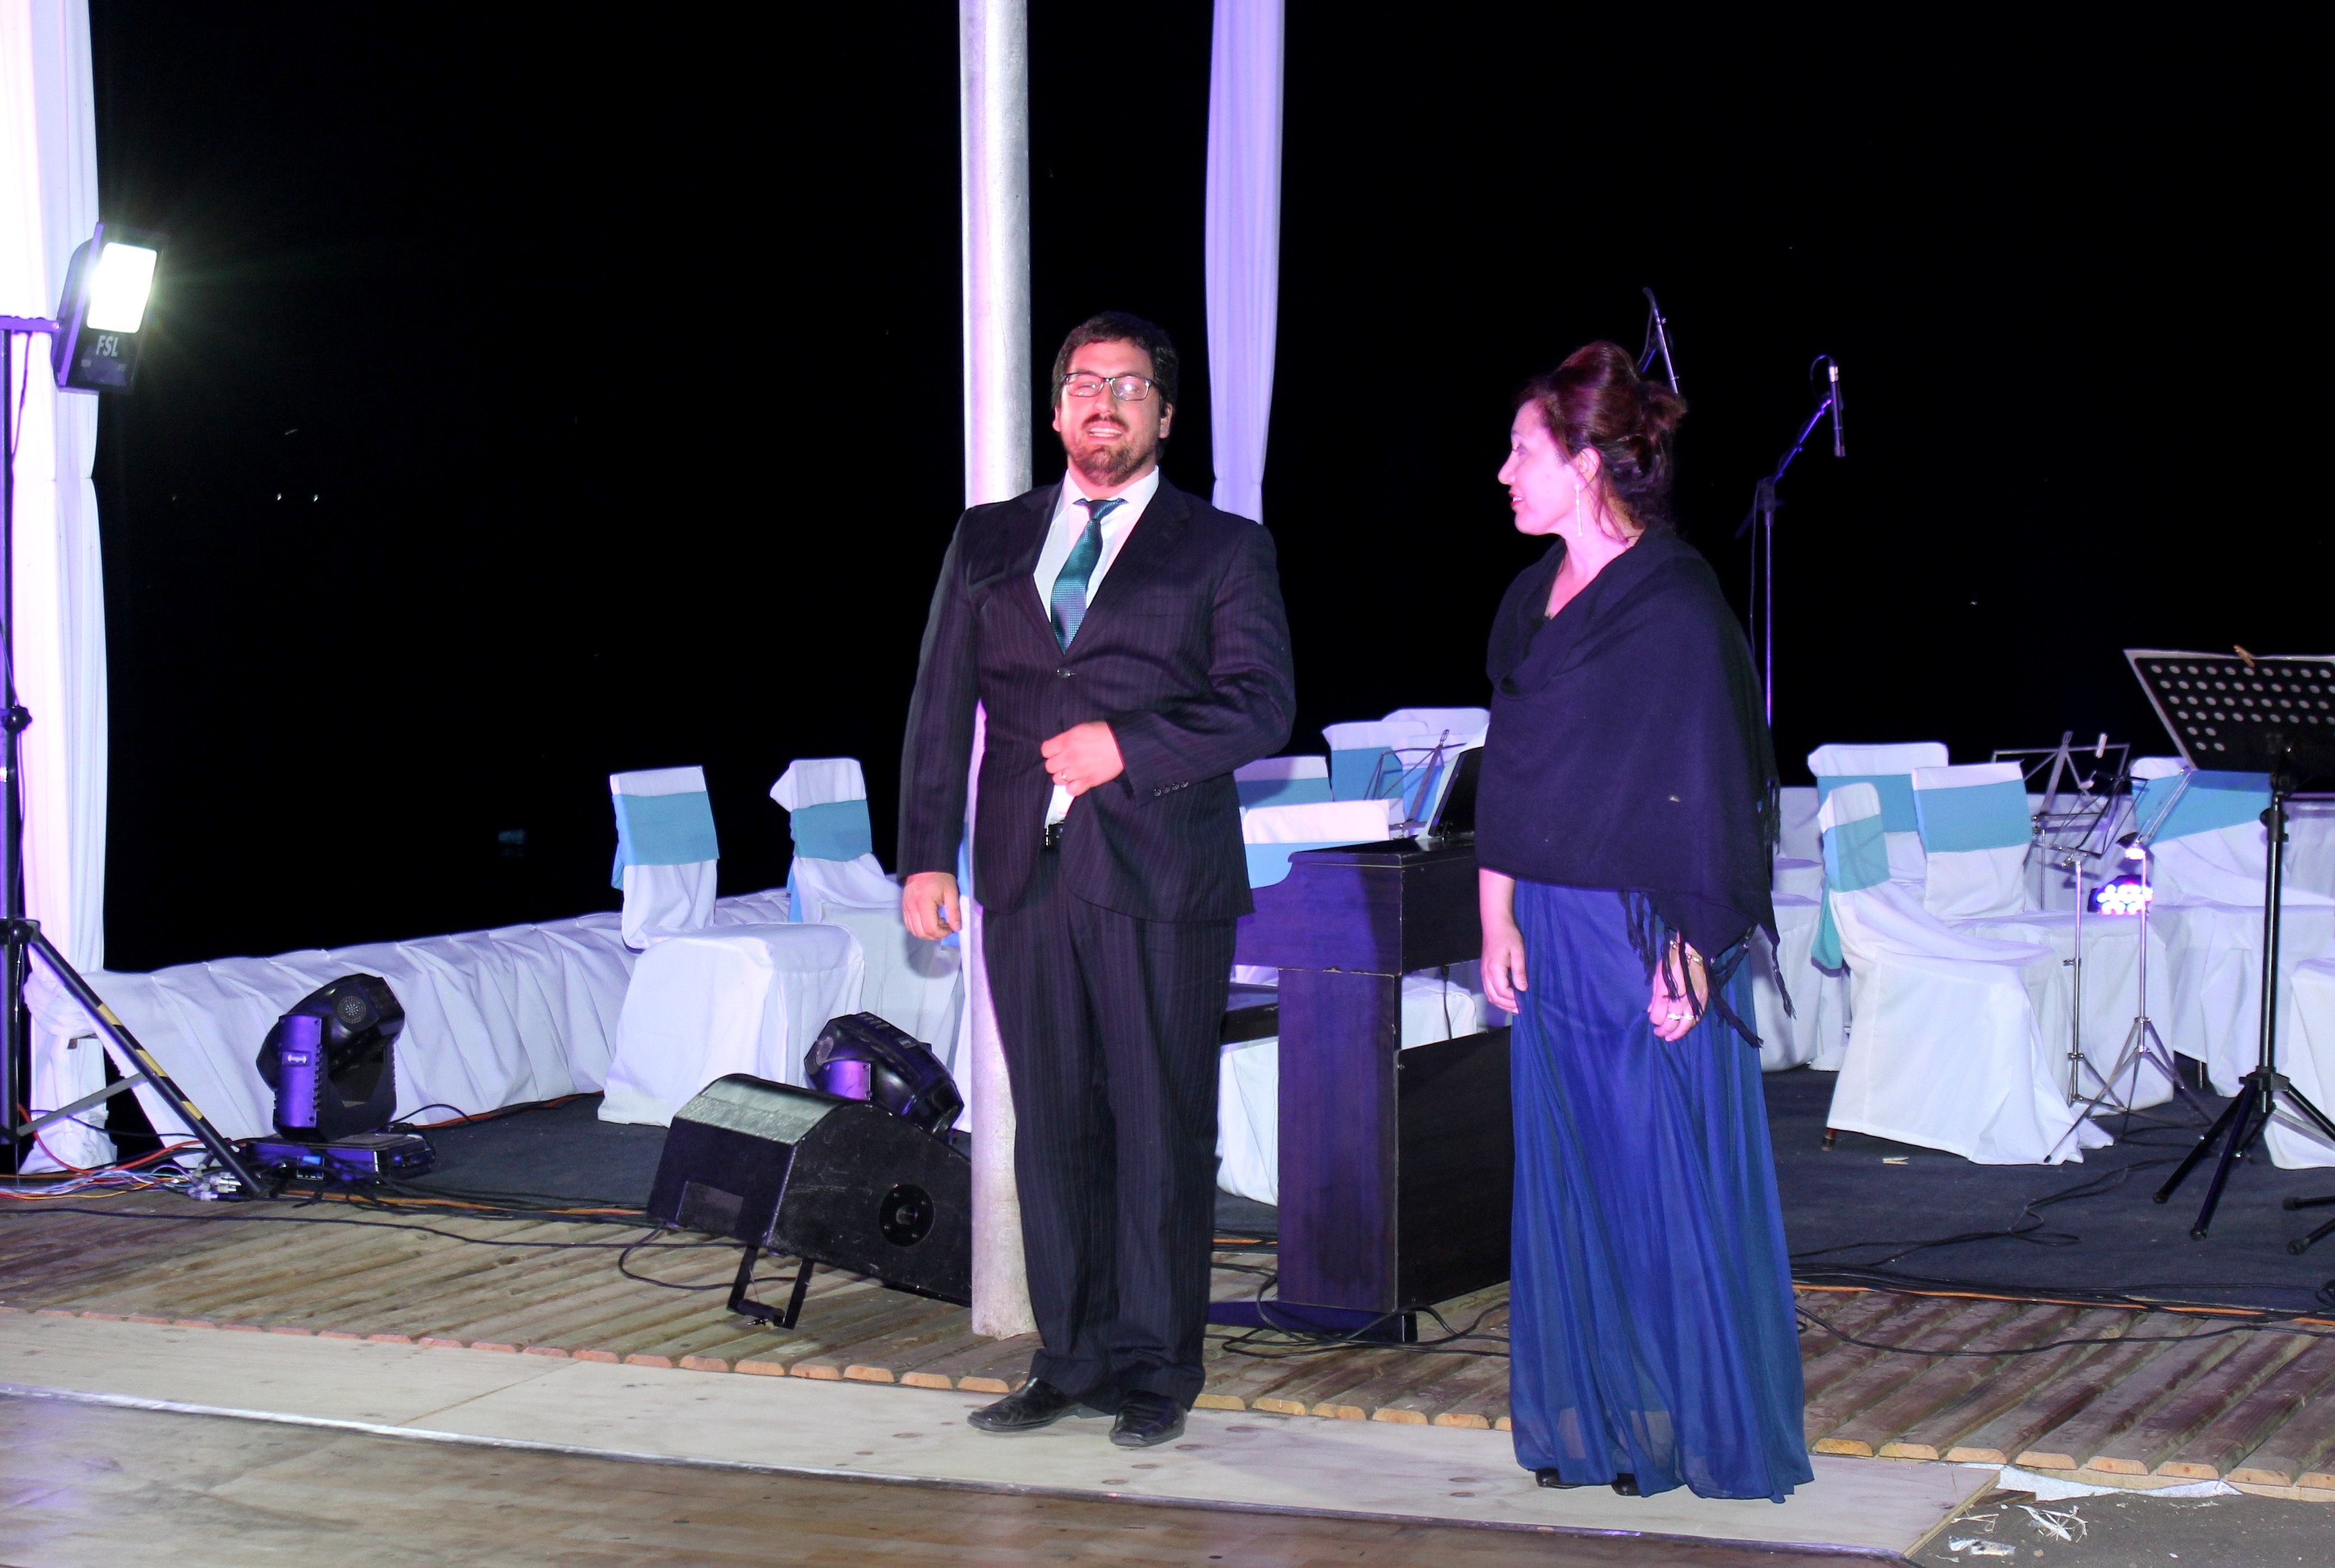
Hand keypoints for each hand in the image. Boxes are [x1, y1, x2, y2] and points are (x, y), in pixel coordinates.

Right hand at [902, 871, 960, 939]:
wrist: (925, 865)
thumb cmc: (940, 877)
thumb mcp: (952, 893)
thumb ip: (954, 912)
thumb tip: (956, 928)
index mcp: (924, 903)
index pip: (930, 929)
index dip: (942, 933)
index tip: (951, 928)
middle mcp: (911, 907)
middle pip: (920, 933)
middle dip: (935, 935)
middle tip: (945, 926)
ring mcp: (905, 907)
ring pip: (913, 931)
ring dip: (926, 932)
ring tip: (938, 923)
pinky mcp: (904, 907)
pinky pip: (909, 924)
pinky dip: (919, 927)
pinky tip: (929, 920)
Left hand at [1040, 721, 1123, 796]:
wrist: (1123, 744)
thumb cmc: (1104, 733)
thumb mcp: (1082, 728)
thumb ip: (1067, 738)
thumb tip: (1060, 746)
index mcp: (1066, 741)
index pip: (1045, 750)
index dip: (1051, 751)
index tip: (1057, 750)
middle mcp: (1069, 756)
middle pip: (1049, 767)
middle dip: (1056, 764)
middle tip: (1066, 761)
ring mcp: (1077, 771)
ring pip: (1057, 780)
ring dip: (1063, 776)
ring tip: (1073, 771)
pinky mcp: (1087, 781)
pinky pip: (1071, 790)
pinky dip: (1073, 787)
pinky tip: (1079, 780)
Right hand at [1478, 868, 1524, 1014]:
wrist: (1494, 923)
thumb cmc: (1508, 935)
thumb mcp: (1518, 951)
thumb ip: (1519, 971)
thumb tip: (1523, 988)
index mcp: (1494, 969)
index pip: (1503, 992)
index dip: (1514, 1000)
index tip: (1526, 1003)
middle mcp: (1486, 973)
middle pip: (1494, 997)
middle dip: (1508, 1006)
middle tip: (1522, 1010)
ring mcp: (1483, 973)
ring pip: (1490, 995)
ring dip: (1501, 1003)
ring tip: (1515, 1007)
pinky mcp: (1484, 971)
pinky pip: (1488, 989)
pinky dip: (1497, 997)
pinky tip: (1506, 998)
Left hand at [1647, 938, 1707, 1041]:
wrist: (1694, 951)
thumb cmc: (1672, 961)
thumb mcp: (1658, 976)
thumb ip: (1655, 996)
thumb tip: (1650, 1011)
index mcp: (1667, 992)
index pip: (1659, 1016)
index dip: (1655, 1020)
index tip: (1653, 1019)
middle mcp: (1682, 999)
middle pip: (1672, 1023)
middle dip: (1664, 1031)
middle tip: (1658, 1033)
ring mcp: (1694, 1001)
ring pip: (1686, 1024)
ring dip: (1678, 1033)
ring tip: (1670, 1038)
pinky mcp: (1704, 1000)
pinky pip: (1697, 1018)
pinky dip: (1690, 1025)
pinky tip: (1684, 1028)